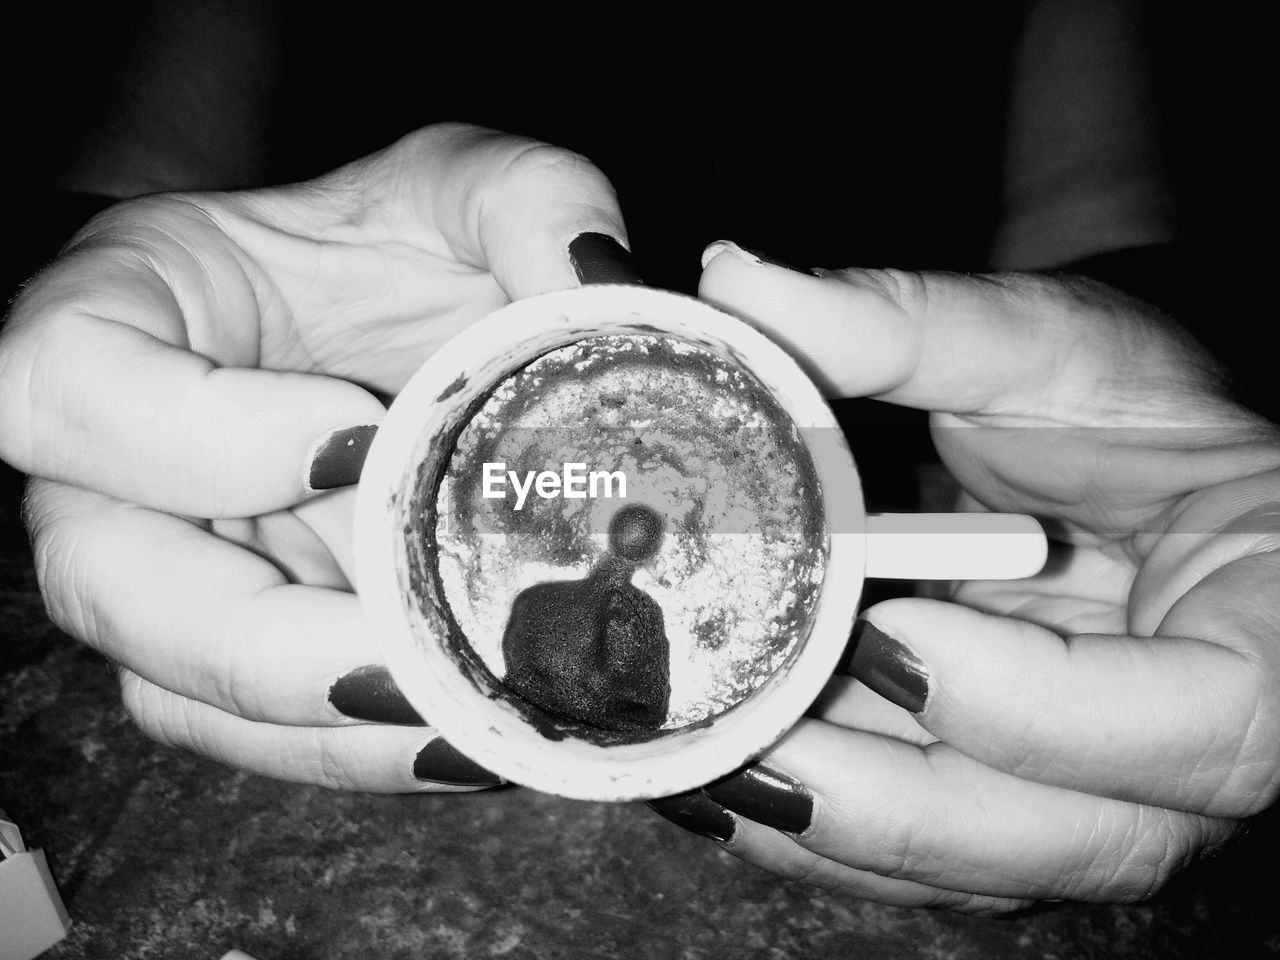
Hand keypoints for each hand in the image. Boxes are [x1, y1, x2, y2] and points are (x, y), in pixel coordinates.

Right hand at [0, 123, 627, 790]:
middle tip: (417, 662)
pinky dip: (365, 752)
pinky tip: (476, 737)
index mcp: (129, 314)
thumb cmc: (409, 245)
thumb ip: (536, 203)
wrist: (413, 323)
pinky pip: (266, 734)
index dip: (192, 435)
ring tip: (469, 729)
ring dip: (327, 731)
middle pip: (106, 584)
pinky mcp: (247, 646)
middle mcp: (122, 462)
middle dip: (264, 647)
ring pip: (184, 693)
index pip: (65, 381)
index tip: (355, 438)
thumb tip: (608, 293)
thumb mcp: (476, 188)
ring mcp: (177, 568)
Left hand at [648, 240, 1279, 911]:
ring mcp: (1095, 792)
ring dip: (828, 825)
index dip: (1033, 704)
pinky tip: (716, 770)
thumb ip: (906, 323)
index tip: (887, 636)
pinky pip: (919, 848)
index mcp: (1266, 634)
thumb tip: (736, 277)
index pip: (1200, 722)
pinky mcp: (1010, 801)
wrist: (1121, 461)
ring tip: (697, 759)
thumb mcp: (1042, 345)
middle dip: (892, 806)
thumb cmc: (1122, 402)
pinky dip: (814, 822)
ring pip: (975, 865)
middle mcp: (1190, 750)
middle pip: (1073, 841)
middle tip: (742, 742)